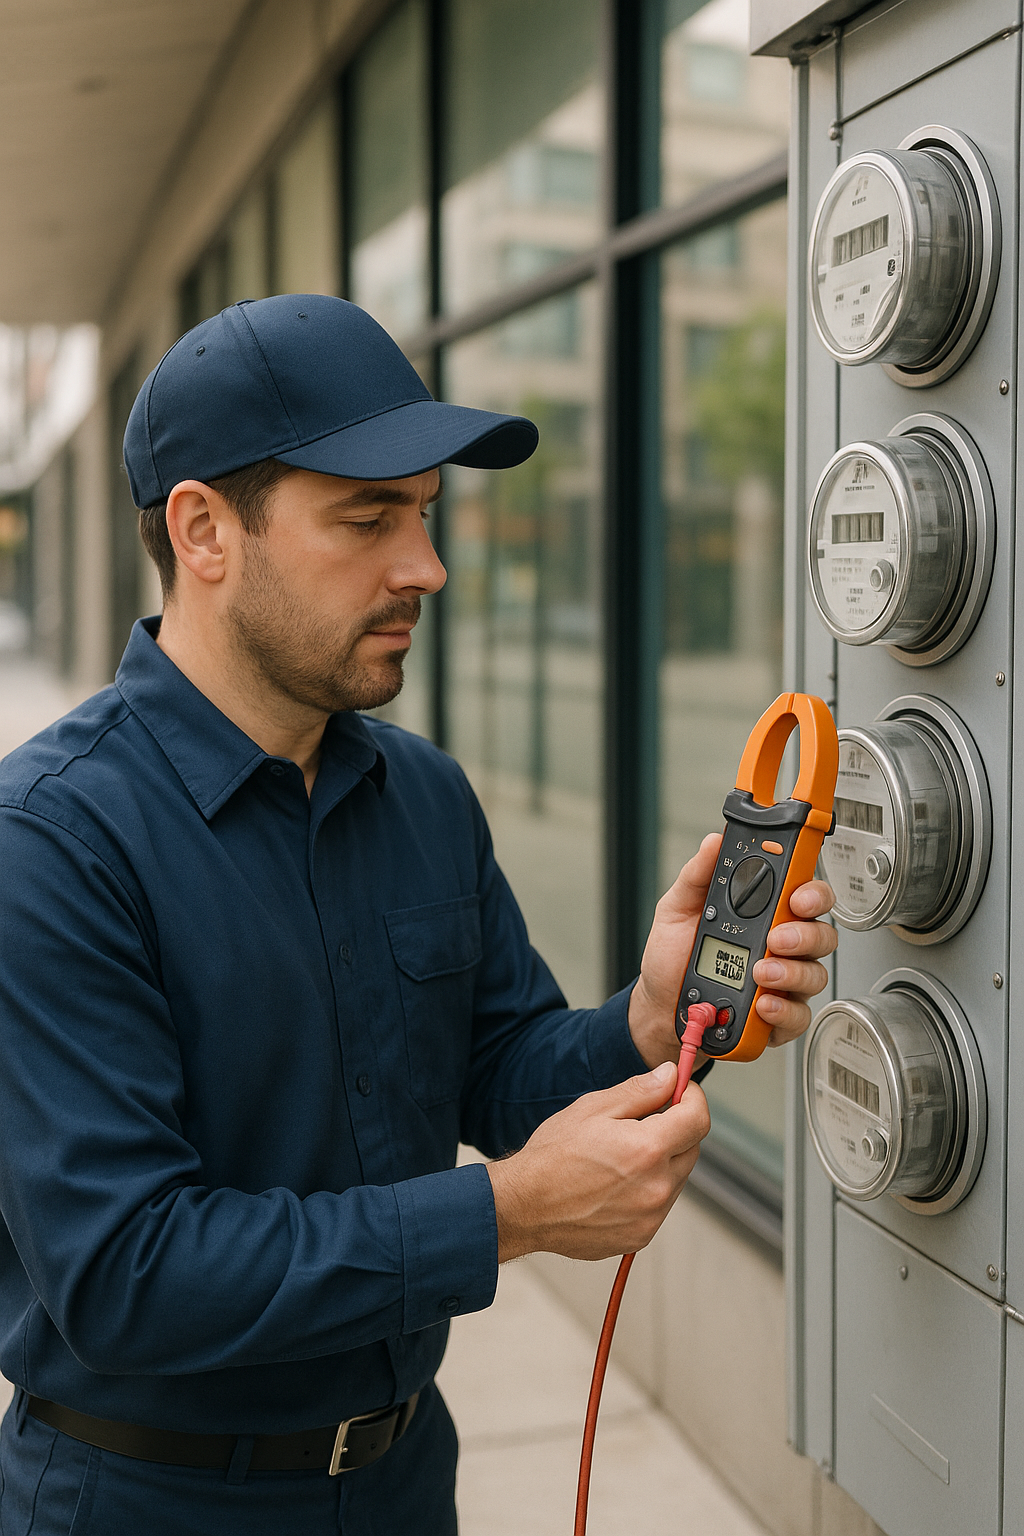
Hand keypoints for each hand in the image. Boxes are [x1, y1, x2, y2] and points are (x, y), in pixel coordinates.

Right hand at [487, 1064, 709, 1261]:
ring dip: (662, 1161)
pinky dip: (648, 1189)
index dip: (693, 1098)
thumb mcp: (593, 1109)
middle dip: (676, 1129)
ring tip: (621, 1157)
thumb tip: (670, 1075)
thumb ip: (640, 1091)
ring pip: (677, 1177)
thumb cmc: (552, 1157)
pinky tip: (616, 1183)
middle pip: (691, 1148)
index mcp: (648, 1150)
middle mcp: (657, 1187)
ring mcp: (651, 1217)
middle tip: (643, 1120)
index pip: (699, 1119)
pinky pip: (660, 1204)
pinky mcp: (641, 1236)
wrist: (524, 1207)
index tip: (681, 1092)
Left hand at [628, 833, 837, 1068]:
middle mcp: (780, 946)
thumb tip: (714, 842)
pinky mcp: (778, 1018)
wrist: (659, 1007)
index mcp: (763, 913)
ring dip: (791, 973)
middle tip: (775, 938)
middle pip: (821, 933)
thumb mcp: (676, 908)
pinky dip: (783, 1011)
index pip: (804, 894)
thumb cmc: (673, 958)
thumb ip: (697, 875)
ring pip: (815, 974)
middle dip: (805, 934)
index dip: (812, 892)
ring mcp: (784, 983)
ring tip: (759, 973)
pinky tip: (762, 1004)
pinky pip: (798, 1015)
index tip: (798, 896)